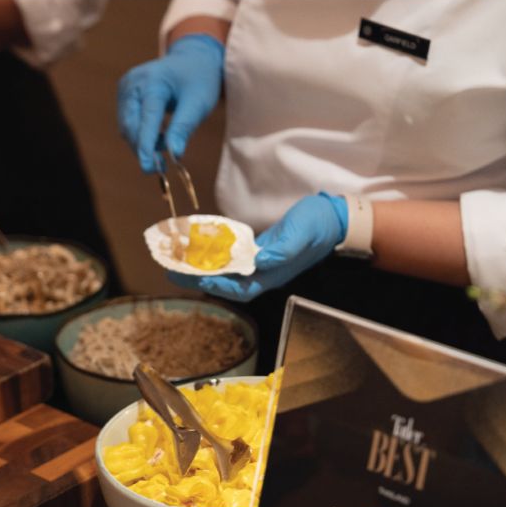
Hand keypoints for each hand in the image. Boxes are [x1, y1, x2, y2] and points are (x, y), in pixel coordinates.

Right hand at [117, 33, 224, 173]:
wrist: (192, 57)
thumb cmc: (199, 78)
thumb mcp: (199, 102)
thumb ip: (184, 127)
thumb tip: (175, 155)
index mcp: (153, 80)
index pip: (147, 117)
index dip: (146, 144)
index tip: (149, 167)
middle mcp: (132, 82)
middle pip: (131, 125)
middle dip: (143, 147)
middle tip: (160, 166)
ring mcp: (125, 88)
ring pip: (127, 127)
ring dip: (142, 142)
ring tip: (165, 143)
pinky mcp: (124, 96)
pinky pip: (128, 123)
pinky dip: (141, 135)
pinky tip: (158, 135)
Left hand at [170, 193, 347, 301]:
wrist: (332, 217)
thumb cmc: (318, 225)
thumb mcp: (302, 234)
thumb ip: (283, 249)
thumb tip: (261, 260)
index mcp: (273, 274)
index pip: (240, 289)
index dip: (218, 286)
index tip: (198, 277)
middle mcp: (263, 273)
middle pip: (226, 283)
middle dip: (199, 279)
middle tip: (173, 272)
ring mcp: (259, 262)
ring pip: (225, 271)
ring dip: (201, 268)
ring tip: (177, 263)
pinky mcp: (257, 250)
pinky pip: (230, 257)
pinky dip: (213, 256)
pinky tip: (197, 250)